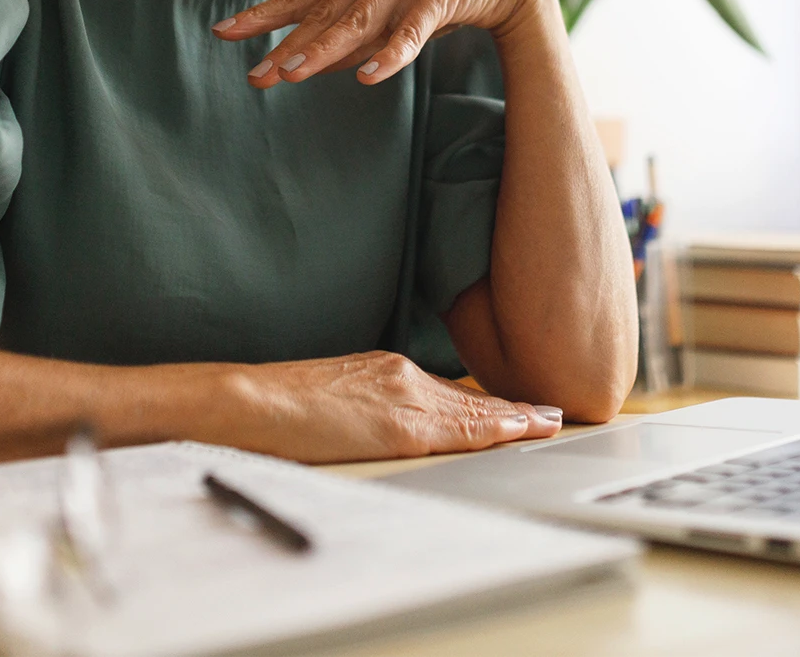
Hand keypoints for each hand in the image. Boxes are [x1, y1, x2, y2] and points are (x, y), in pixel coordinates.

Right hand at [207, 351, 564, 462]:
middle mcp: (401, 374)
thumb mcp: (333, 401)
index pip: (449, 392)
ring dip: (515, 417)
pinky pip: (458, 428)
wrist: (246, 401)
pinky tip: (520, 429)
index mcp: (386, 370)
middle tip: (553, 414)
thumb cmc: (277, 408)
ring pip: (472, 410)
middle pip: (468, 398)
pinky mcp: (399, 424)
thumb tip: (386, 428)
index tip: (520, 407)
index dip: (488, 402)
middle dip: (511, 408)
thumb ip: (368, 409)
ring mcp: (403, 396)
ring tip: (550, 423)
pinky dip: (495, 428)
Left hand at [213, 0, 550, 86]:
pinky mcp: (435, 0)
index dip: (261, 17)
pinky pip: (410, 35)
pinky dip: (389, 56)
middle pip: (321, 17)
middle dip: (286, 46)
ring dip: (324, 50)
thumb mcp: (380, 12)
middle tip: (257, 75)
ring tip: (293, 74)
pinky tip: (370, 78)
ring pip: (357, 23)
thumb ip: (345, 35)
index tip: (222, 34)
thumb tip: (301, 64)